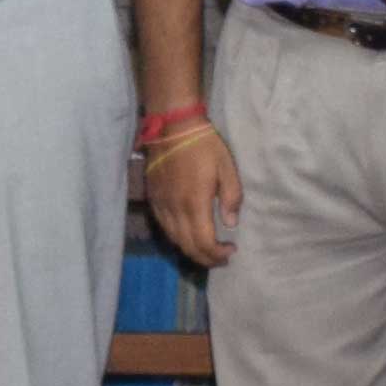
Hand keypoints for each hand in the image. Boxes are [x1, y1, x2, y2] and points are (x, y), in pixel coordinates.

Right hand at [141, 121, 240, 266]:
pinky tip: (188, 235)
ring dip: (191, 250)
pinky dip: (178, 238)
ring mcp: (162, 205)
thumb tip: (231, 223)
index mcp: (194, 203)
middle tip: (221, 257)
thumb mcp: (226, 167)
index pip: (204, 243)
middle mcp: (175, 209)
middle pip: (188, 247)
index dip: (217, 254)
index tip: (231, 250)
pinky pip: (164, 228)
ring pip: (174, 240)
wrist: (172, 127)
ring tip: (207, 250)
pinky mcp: (153, 199)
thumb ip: (231, 197)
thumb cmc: (203, 145)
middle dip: (206, 258)